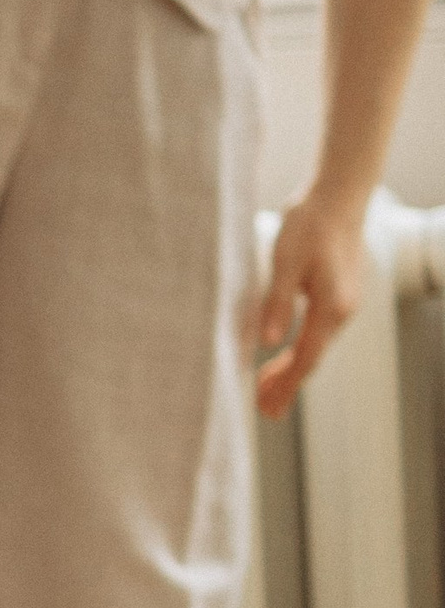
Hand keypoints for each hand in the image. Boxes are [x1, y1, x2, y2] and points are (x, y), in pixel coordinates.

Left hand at [254, 191, 368, 418]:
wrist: (338, 197)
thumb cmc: (310, 223)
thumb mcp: (285, 260)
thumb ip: (278, 301)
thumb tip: (269, 341)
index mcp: (332, 307)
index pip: (306, 357)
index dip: (285, 384)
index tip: (267, 406)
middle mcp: (343, 311)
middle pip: (312, 359)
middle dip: (287, 386)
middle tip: (264, 411)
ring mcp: (343, 304)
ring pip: (315, 347)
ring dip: (291, 370)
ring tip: (267, 392)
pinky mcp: (337, 295)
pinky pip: (317, 333)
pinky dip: (299, 351)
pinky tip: (283, 357)